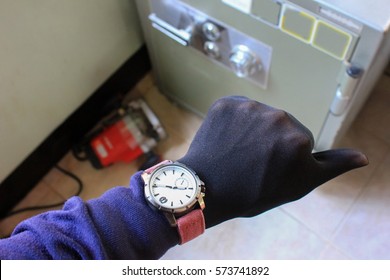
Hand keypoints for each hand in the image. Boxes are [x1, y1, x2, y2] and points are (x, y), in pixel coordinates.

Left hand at [178, 96, 367, 227]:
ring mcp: (248, 106)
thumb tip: (364, 156)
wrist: (207, 191)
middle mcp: (277, 115)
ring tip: (237, 152)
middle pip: (279, 126)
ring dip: (251, 130)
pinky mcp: (225, 102)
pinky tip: (226, 139)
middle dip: (270, 141)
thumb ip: (332, 166)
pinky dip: (233, 121)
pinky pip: (237, 109)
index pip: (298, 141)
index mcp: (299, 136)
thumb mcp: (300, 184)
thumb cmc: (255, 192)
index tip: (268, 171)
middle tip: (251, 163)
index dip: (283, 158)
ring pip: (258, 116)